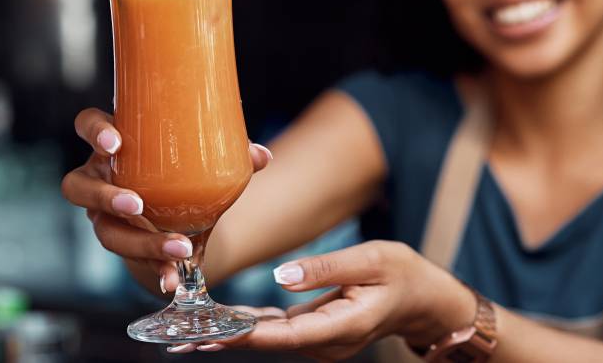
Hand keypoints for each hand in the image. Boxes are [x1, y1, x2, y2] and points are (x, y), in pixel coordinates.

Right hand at [60, 107, 273, 292]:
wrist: (182, 215)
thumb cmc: (182, 172)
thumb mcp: (203, 159)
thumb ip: (232, 154)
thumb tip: (261, 156)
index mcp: (115, 146)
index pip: (88, 125)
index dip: (94, 132)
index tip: (115, 143)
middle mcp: (99, 178)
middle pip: (78, 186)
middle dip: (105, 197)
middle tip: (137, 205)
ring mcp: (104, 214)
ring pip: (104, 230)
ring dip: (138, 241)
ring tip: (174, 247)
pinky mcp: (122, 244)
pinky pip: (130, 259)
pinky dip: (155, 268)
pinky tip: (173, 277)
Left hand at [166, 240, 477, 360]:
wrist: (426, 298)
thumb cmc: (403, 272)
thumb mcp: (372, 259)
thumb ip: (325, 268)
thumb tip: (279, 276)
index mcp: (341, 327)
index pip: (285, 334)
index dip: (244, 335)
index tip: (208, 332)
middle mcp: (326, 343)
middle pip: (267, 343)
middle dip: (222, 338)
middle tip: (176, 337)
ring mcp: (320, 341)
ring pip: (267, 339)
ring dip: (228, 335)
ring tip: (183, 333)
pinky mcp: (314, 332)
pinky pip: (276, 331)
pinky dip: (246, 328)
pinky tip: (216, 324)